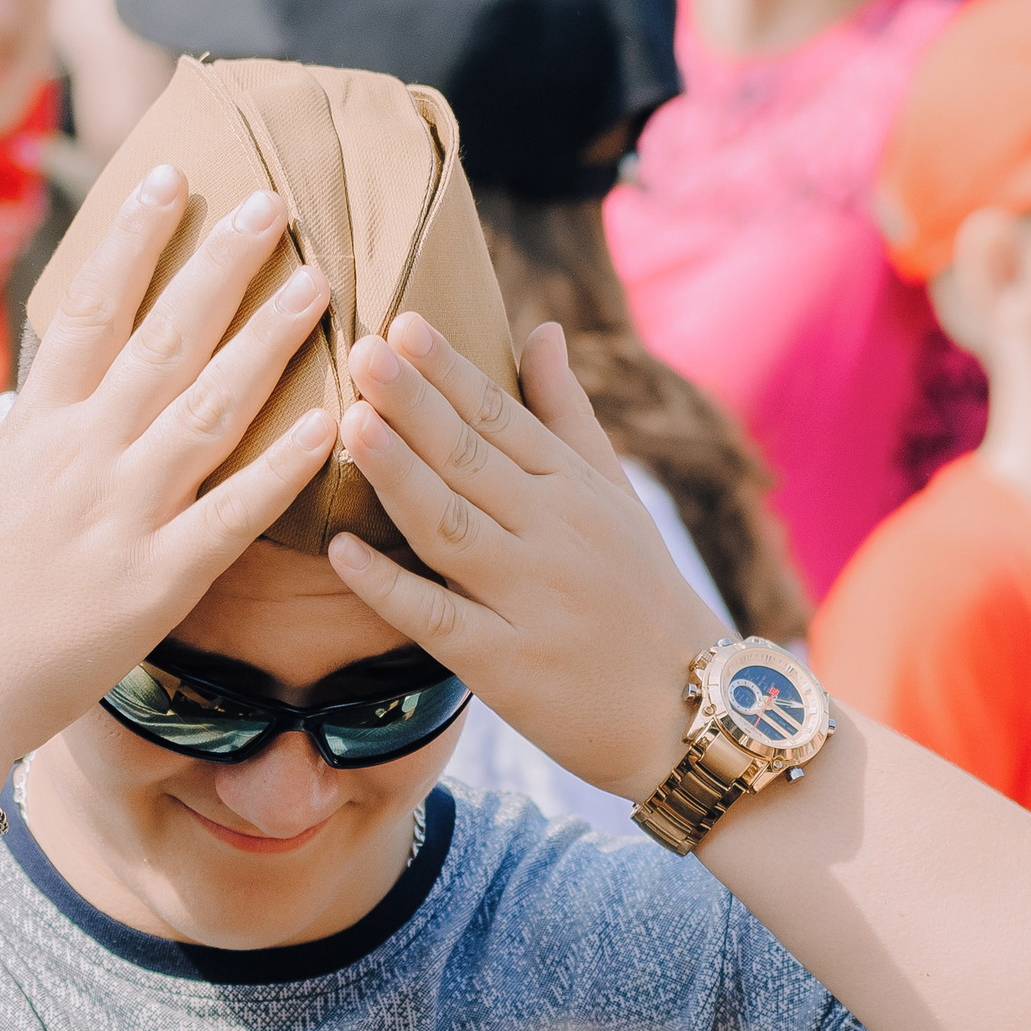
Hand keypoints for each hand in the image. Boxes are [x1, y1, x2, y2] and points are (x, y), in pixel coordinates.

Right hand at [0, 166, 334, 775]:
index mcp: (34, 431)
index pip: (91, 313)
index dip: (133, 242)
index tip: (172, 181)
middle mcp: (87, 456)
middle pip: (166, 338)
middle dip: (222, 266)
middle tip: (274, 206)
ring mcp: (128, 514)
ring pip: (212, 407)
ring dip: (269, 341)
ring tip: (320, 286)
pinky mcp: (161, 580)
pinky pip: (236, 513)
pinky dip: (284, 468)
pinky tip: (331, 422)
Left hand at [328, 314, 729, 802]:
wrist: (688, 708)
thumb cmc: (641, 594)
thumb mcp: (615, 496)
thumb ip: (568, 414)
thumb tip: (542, 330)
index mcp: (573, 490)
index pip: (503, 418)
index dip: (451, 371)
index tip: (403, 322)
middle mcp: (553, 535)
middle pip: (472, 460)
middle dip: (416, 404)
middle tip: (362, 349)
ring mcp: (528, 599)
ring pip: (451, 527)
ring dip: (400, 475)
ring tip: (351, 425)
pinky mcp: (504, 664)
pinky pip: (437, 618)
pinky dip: (388, 586)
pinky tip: (342, 550)